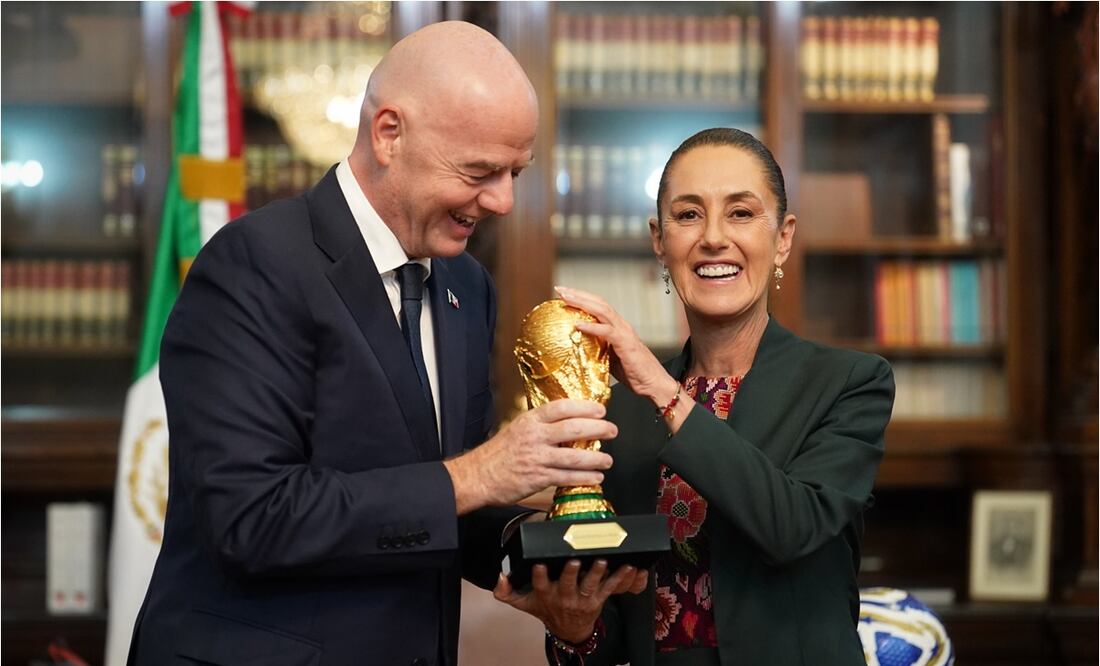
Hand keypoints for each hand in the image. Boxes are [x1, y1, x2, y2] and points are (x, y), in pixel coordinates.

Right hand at [444, 399, 615, 513]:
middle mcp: (535, 437)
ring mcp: (537, 458)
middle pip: (573, 428)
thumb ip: (541, 426)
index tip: (600, 409)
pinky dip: (585, 478)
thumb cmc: (498, 454)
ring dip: (596, 458)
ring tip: (608, 460)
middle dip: (598, 428)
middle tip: (612, 430)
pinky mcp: (538, 478)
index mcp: (530, 421)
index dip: (584, 407)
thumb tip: (569, 424)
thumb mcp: (518, 429)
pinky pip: (567, 477)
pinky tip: (595, 477)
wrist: (477, 476)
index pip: (561, 408)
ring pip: (574, 456)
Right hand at [493, 559, 648, 642]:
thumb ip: (506, 591)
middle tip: (573, 560)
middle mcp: (563, 597)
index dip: (539, 575)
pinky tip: (627, 566)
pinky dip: (619, 577)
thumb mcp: (523, 603)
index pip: (540, 584)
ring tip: (601, 561)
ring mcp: (582, 600)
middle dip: (570, 572)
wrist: (567, 630)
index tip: (539, 565)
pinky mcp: (597, 600)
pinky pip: (609, 588)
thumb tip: (500, 576)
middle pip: (567, 584)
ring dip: (596, 573)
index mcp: (545, 594)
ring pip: (589, 585)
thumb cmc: (545, 609)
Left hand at [555, 286, 677, 405]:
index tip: (562, 294)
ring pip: (602, 311)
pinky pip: (607, 331)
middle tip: (559, 289)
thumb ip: (597, 349)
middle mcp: (621, 325)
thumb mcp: (609, 358)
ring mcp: (625, 332)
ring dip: (582, 303)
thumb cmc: (634, 374)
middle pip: (598, 303)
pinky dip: (591, 327)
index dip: (581, 298)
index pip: (598, 306)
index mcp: (617, 327)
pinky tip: (577, 325)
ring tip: (565, 299)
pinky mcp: (626, 344)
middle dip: (578, 294)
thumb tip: (576, 348)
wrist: (655, 385)